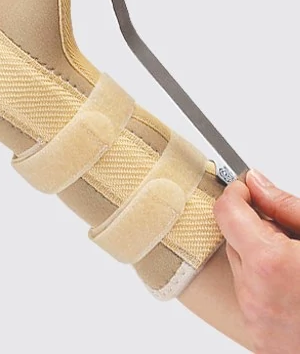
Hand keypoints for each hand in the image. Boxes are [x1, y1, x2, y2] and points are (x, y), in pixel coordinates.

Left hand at [214, 170, 299, 353]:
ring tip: (295, 265)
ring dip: (258, 258)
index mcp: (269, 263)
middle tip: (287, 233)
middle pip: (232, 239)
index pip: (225, 211)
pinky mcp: (260, 337)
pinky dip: (264, 285)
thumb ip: (284, 206)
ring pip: (240, 268)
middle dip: (253, 228)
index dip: (236, 194)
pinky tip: (292, 287)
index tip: (246, 189)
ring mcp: (255, 318)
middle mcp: (254, 293)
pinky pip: (249, 296)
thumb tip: (256, 183)